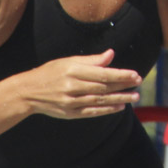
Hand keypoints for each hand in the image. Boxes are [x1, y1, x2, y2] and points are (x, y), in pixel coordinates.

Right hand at [21, 49, 141, 119]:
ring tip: (134, 96)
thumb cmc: (51, 72)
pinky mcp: (69, 113)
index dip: (119, 74)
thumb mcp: (68, 61)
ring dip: (119, 99)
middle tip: (139, 83)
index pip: (101, 73)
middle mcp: (72, 86)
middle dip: (123, 85)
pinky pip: (91, 112)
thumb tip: (111, 54)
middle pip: (103, 87)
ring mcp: (70, 101)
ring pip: (99, 100)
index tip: (134, 74)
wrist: (28, 92)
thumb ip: (91, 60)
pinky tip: (119, 107)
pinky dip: (106, 110)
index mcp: (72, 70)